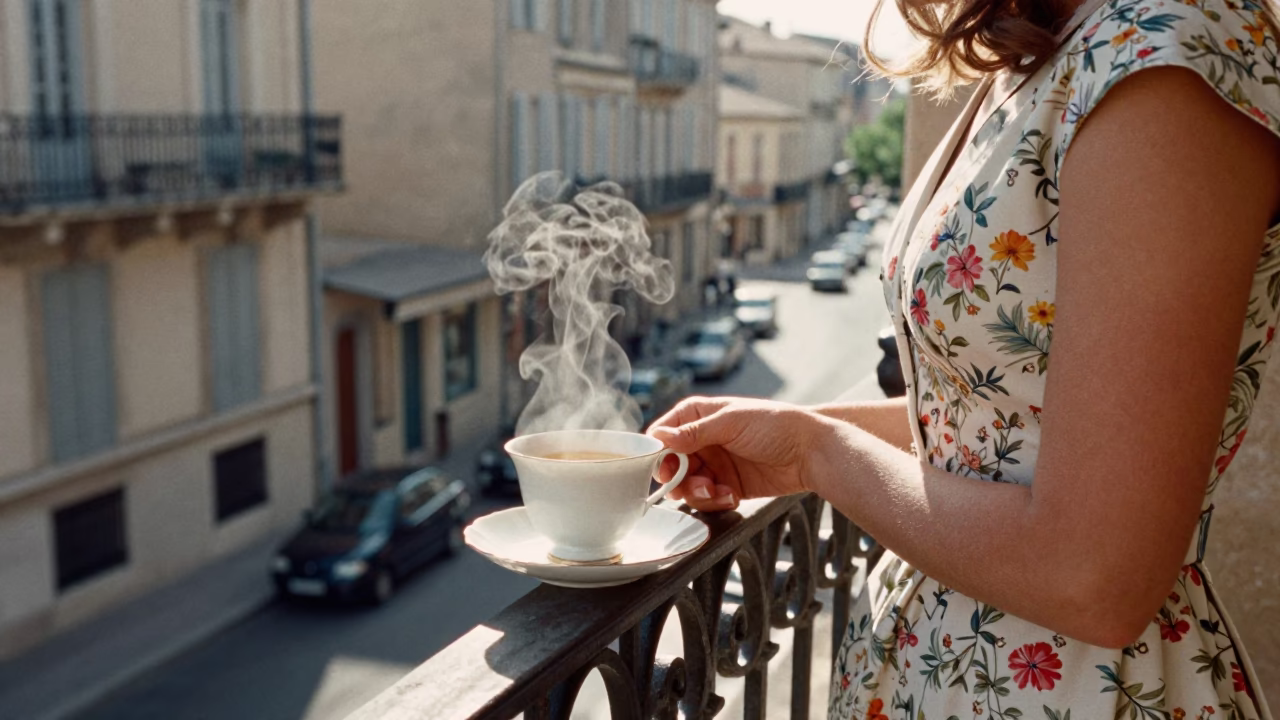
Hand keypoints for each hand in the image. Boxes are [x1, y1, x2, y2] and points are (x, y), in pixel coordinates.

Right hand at [647, 397, 821, 512]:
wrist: (811, 451)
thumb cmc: (775, 425)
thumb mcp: (731, 423)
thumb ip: (694, 433)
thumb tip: (660, 436)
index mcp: (699, 416)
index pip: (663, 433)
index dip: (658, 451)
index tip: (663, 467)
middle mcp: (703, 440)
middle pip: (671, 465)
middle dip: (678, 478)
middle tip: (690, 484)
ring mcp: (715, 464)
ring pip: (687, 486)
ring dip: (697, 493)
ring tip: (716, 491)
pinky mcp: (728, 486)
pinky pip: (708, 499)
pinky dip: (715, 501)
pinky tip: (731, 496)